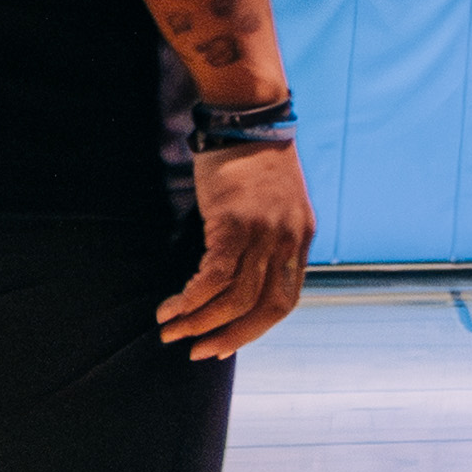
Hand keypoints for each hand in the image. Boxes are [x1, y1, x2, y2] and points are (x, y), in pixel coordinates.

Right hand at [163, 139, 313, 357]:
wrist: (250, 120)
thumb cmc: (255, 163)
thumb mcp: (276, 207)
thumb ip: (268, 241)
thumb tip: (242, 277)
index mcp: (301, 240)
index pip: (285, 301)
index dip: (254, 329)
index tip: (224, 345)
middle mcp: (288, 241)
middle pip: (263, 307)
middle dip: (228, 335)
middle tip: (195, 350)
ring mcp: (264, 232)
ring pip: (235, 296)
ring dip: (200, 320)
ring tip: (171, 330)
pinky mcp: (235, 222)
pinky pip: (215, 275)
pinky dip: (193, 297)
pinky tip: (173, 306)